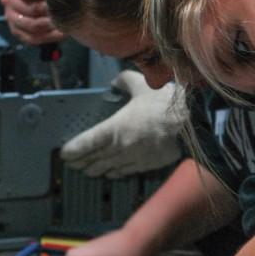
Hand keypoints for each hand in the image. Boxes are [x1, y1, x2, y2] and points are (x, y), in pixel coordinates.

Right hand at [1, 0, 64, 45]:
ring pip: (31, 25)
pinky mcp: (18, 33)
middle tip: (64, 10)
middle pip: (28, 8)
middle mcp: (8, 0)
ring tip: (64, 22)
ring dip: (49, 24)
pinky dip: (49, 36)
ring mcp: (11, 18)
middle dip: (48, 10)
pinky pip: (33, 38)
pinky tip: (62, 33)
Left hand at [60, 71, 186, 177]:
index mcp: (115, 128)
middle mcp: (120, 147)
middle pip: (94, 159)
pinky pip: (125, 172)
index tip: (64, 153)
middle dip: (81, 162)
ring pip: (108, 168)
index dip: (74, 149)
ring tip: (87, 171)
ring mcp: (133, 158)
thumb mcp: (141, 85)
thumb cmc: (164, 103)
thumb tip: (115, 82)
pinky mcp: (146, 165)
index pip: (87, 142)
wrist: (190, 124)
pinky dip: (115, 173)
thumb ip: (124, 81)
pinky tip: (110, 174)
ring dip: (95, 170)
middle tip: (72, 164)